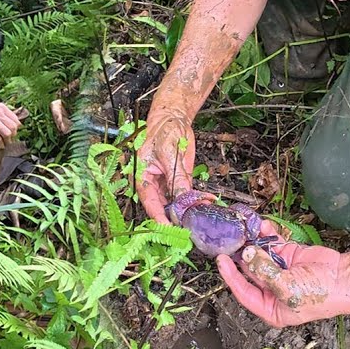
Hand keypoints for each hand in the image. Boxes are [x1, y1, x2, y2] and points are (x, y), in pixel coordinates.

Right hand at [0, 103, 21, 147]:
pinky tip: (0, 145)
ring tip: (6, 142)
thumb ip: (5, 116)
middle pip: (13, 127)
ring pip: (8, 133)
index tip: (13, 132)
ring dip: (8, 140)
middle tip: (10, 138)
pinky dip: (1, 144)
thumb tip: (18, 125)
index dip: (16, 127)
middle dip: (13, 134)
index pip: (15, 119)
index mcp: (1, 107)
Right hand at [136, 103, 196, 223]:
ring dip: (189, 210)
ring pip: (176, 204)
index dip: (160, 218)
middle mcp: (153, 185)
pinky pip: (186, 195)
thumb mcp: (169, 154)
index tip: (170, 229)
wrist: (173, 119)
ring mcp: (166, 184)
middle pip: (162, 208)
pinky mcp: (179, 181)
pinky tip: (206, 201)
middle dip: (177, 217)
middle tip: (191, 227)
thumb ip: (176, 178)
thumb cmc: (163, 132)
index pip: (150, 204)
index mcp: (142, 178)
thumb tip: (183, 199)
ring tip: (202, 214)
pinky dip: (196, 199)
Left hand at [215, 231, 349, 326]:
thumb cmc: (320, 294)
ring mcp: (278, 271)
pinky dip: (266, 235)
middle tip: (230, 241)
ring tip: (244, 230)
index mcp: (269, 308)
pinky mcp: (286, 256)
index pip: (243, 292)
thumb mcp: (287, 288)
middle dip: (241, 256)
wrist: (345, 278)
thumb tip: (248, 254)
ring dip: (252, 242)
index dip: (230, 276)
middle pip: (249, 272)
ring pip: (258, 255)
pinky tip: (261, 226)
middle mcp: (271, 290)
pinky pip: (271, 244)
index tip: (221, 261)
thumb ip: (264, 272)